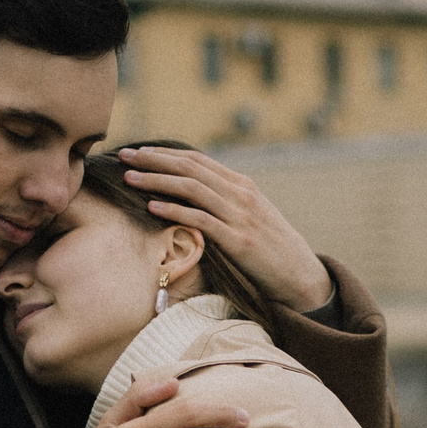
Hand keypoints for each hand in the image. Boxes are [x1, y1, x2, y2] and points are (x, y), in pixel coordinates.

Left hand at [118, 146, 334, 312]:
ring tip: (130, 178)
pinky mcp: (238, 241)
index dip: (166, 153)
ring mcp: (241, 216)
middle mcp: (241, 194)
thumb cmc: (273, 250)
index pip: (197, 160)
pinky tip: (151, 207)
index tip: (140, 151)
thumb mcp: (252, 218)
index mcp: (243, 186)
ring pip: (192, 189)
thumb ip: (227, 203)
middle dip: (154, 160)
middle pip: (190, 168)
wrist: (301, 276)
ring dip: (157, 180)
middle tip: (124, 155)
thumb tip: (195, 198)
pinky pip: (201, 219)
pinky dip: (174, 210)